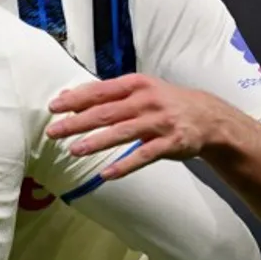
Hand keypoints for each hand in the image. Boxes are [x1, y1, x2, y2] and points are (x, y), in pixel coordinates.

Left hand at [46, 73, 232, 179]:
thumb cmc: (161, 102)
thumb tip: (67, 97)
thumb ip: (104, 94)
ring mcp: (160, 122)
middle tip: (53, 132)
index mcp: (135, 84)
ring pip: (122, 133)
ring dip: (96, 143)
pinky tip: (106, 174)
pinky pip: (144, 156)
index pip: (99, 91)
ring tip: (73, 150)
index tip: (53, 108)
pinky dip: (125, 165)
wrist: (207, 116)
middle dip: (77, 123)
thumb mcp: (136, 90)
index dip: (75, 100)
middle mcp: (146, 101)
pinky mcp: (171, 143)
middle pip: (106, 112)